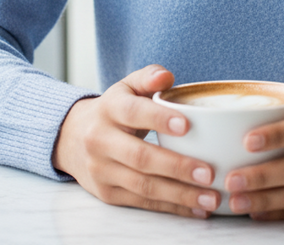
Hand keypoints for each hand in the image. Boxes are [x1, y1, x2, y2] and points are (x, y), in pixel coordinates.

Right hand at [52, 64, 219, 217]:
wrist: (72, 138)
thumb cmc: (114, 109)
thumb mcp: (127, 86)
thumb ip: (148, 77)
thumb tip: (167, 76)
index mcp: (110, 108)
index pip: (133, 112)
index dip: (159, 119)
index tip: (187, 126)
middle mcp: (101, 140)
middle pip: (140, 157)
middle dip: (176, 167)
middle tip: (208, 172)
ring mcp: (102, 170)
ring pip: (143, 185)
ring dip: (179, 194)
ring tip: (210, 196)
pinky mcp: (107, 193)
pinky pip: (142, 202)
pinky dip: (171, 207)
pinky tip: (196, 207)